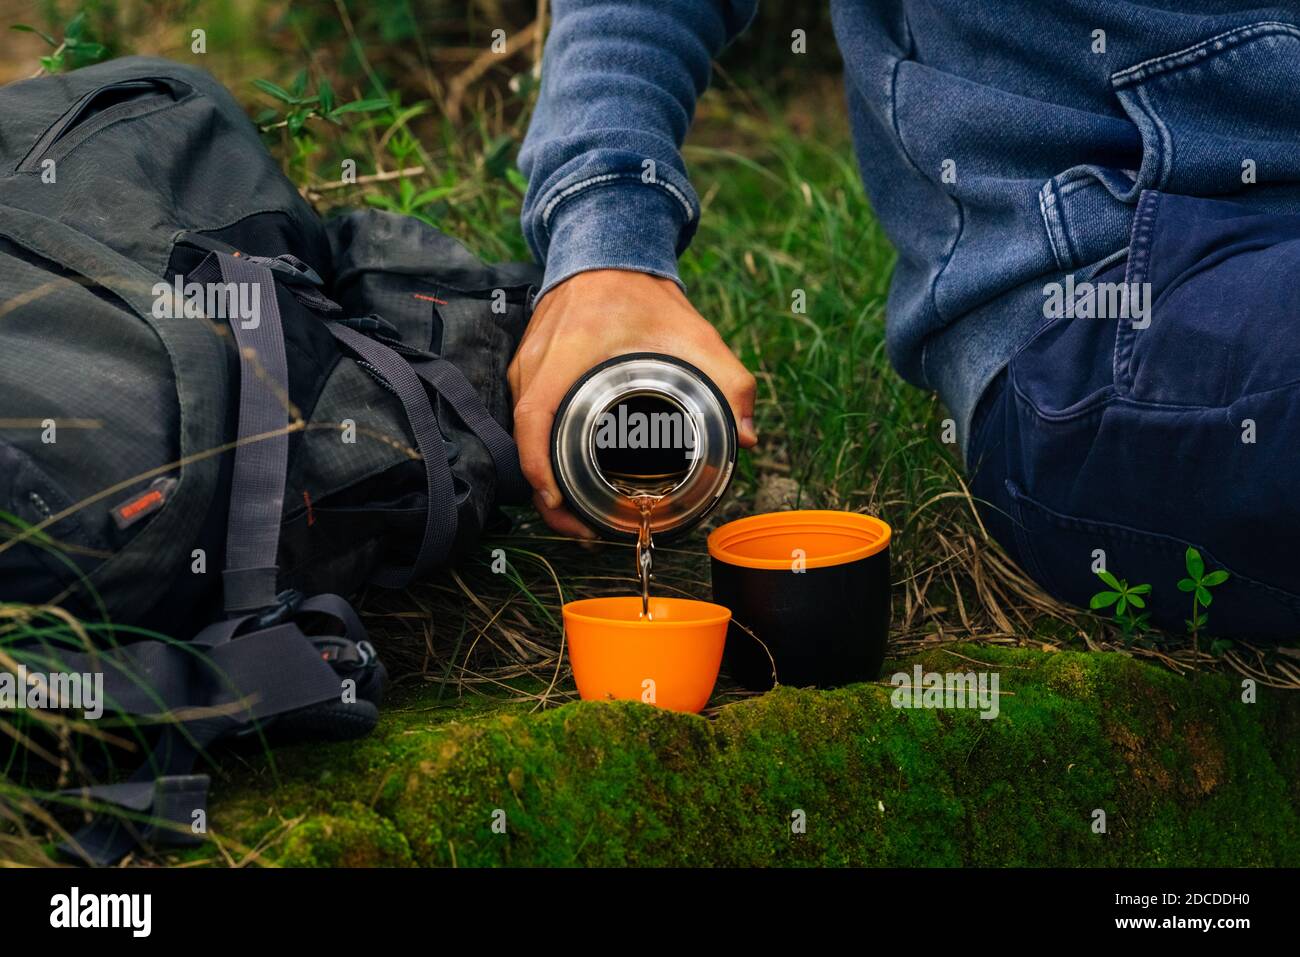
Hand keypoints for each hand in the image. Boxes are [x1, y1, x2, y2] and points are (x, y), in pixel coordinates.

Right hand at [507, 269, 758, 537]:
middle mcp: (535, 364)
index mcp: (566, 355)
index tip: (559, 501)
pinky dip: (543, 452)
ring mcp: (525, 367)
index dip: (538, 466)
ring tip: (579, 514)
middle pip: (524, 440)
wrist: (608, 251)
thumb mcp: (696, 336)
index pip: (533, 418)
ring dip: (545, 477)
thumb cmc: (645, 295)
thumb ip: (730, 383)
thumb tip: (746, 438)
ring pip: (524, 434)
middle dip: (547, 494)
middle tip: (584, 529)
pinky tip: (569, 476)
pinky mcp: (528, 370)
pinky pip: (528, 420)